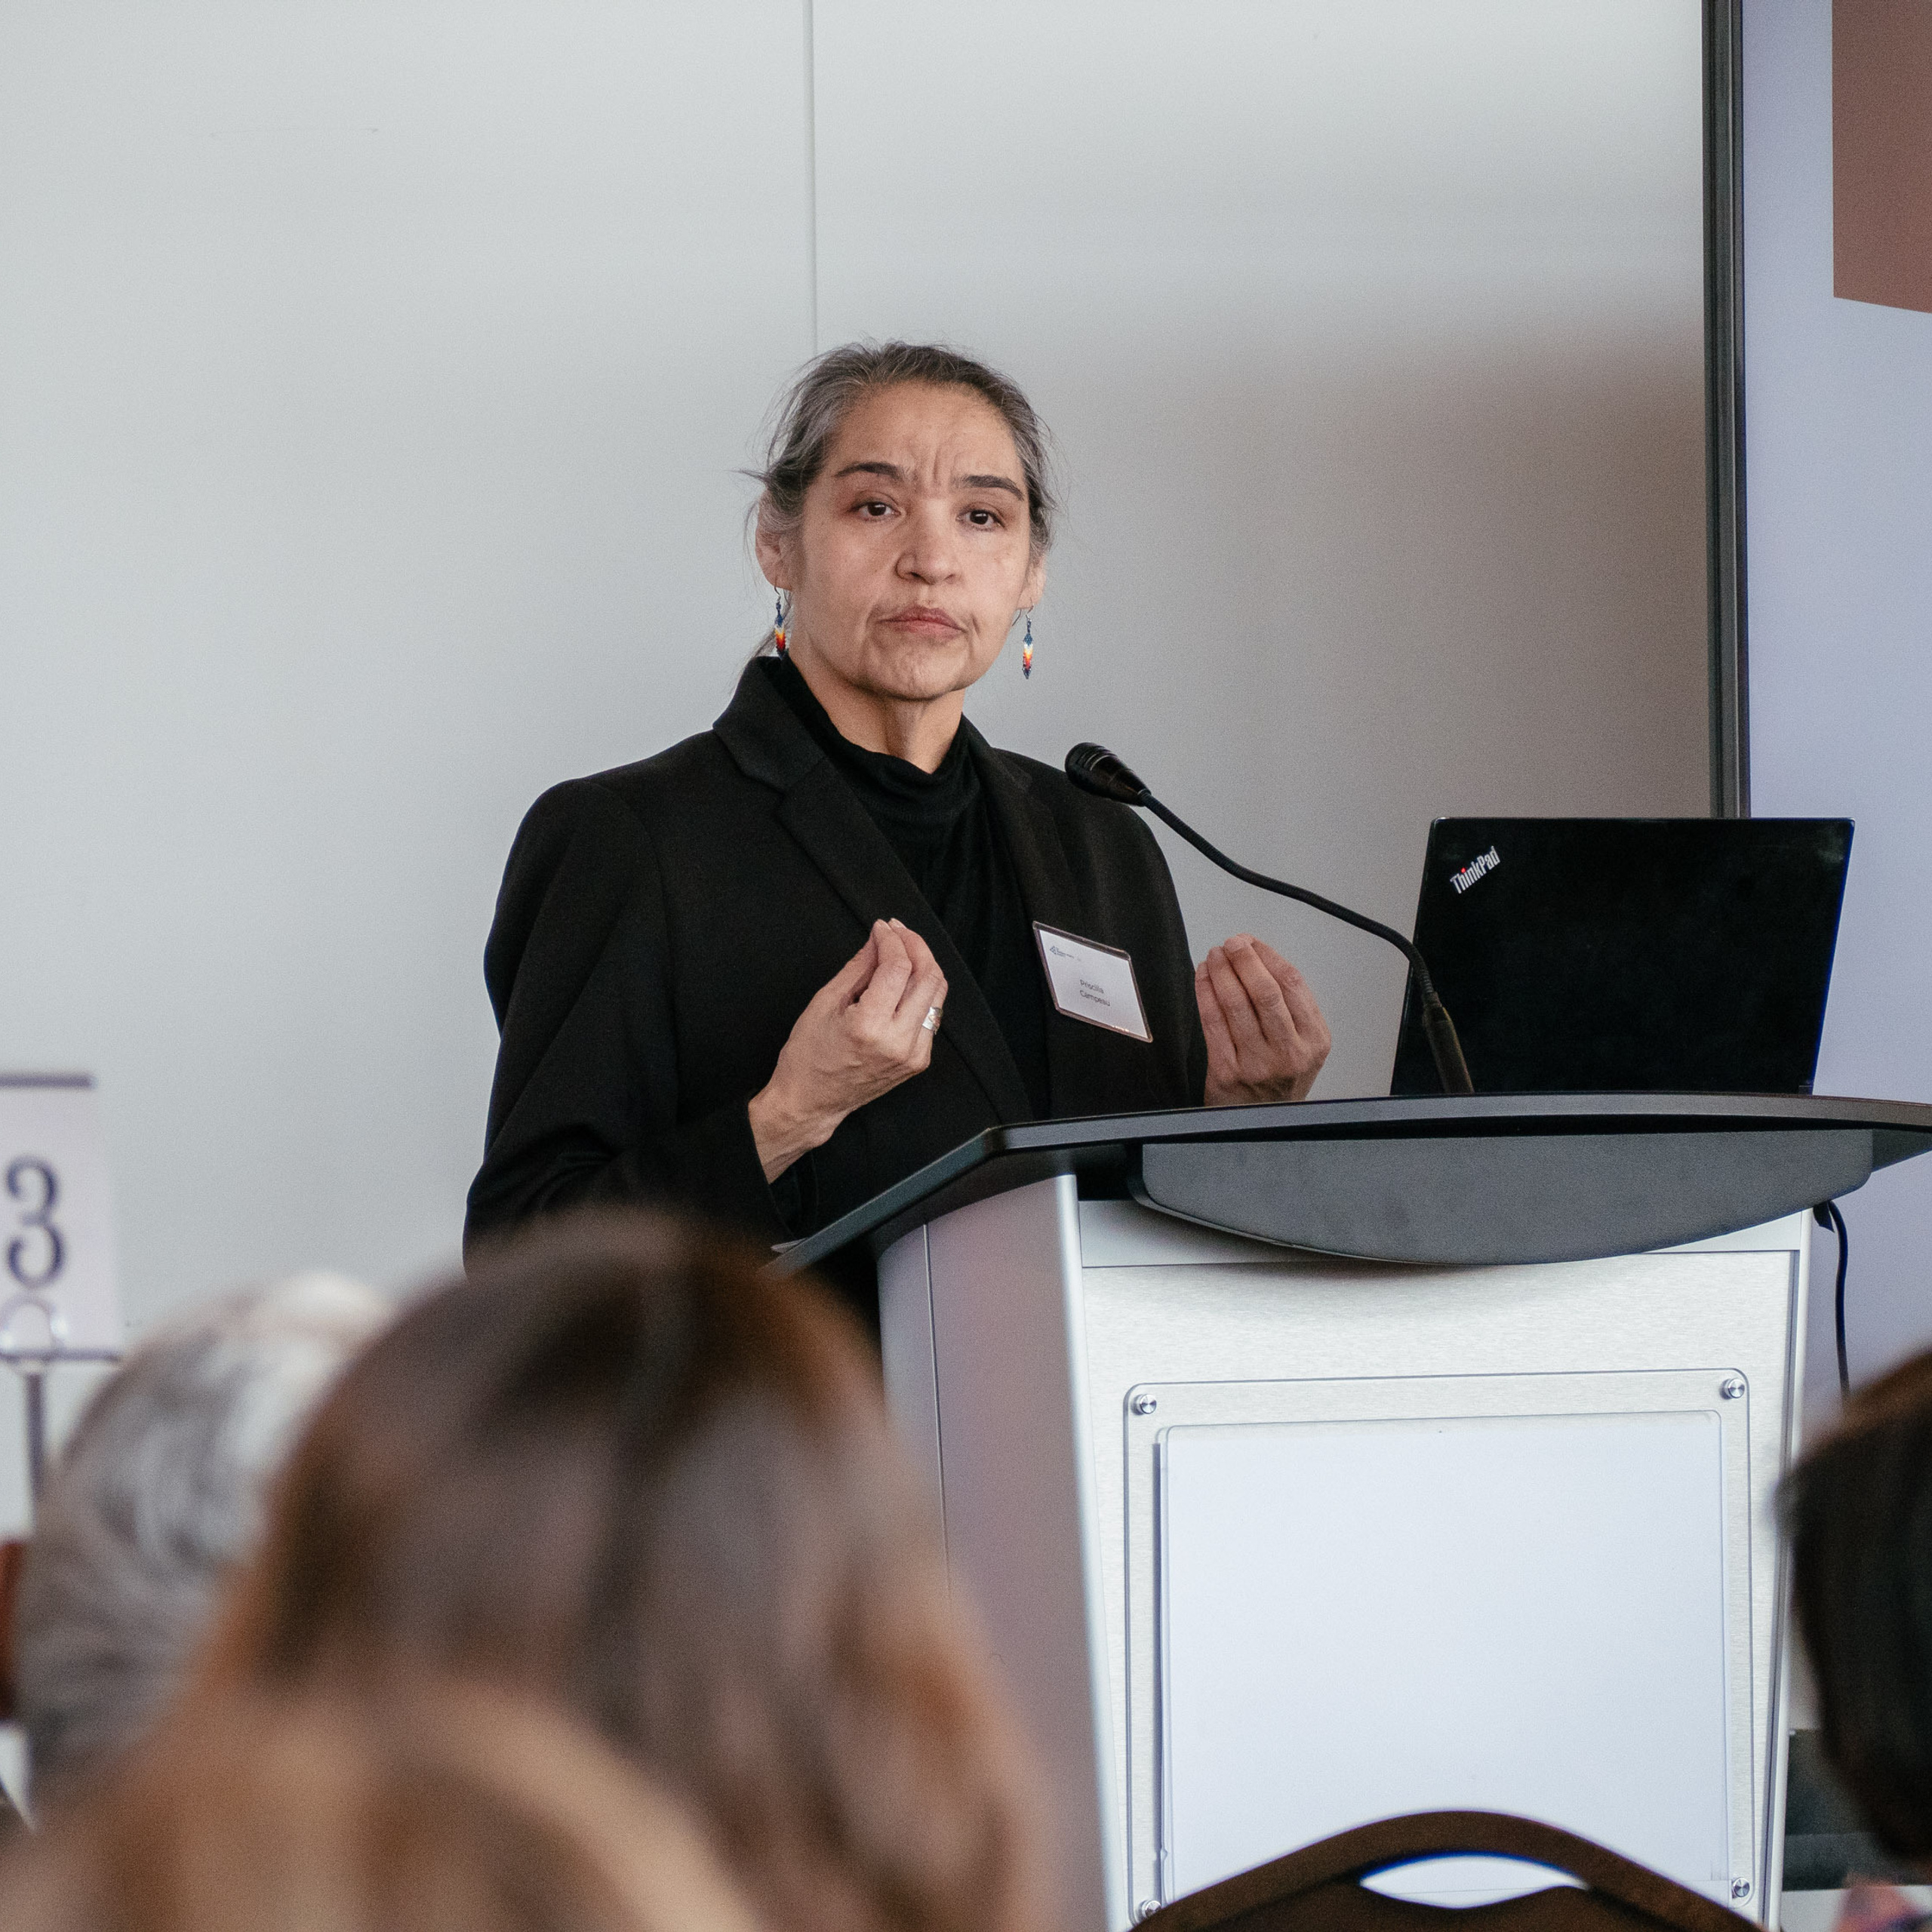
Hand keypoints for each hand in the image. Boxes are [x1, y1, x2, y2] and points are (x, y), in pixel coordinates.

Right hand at [749, 919, 948, 1181]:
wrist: (812, 1102)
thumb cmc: (808, 1055)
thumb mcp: (825, 1002)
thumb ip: (859, 967)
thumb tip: (879, 938)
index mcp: (871, 1026)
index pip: (898, 967)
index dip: (893, 940)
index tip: (882, 927)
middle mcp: (900, 1041)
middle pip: (928, 977)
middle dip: (915, 946)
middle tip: (898, 931)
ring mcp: (914, 1054)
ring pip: (936, 994)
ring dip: (924, 966)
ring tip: (903, 950)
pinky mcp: (919, 1060)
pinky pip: (931, 1015)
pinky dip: (922, 991)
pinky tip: (904, 982)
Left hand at [1197, 933, 1330, 1106]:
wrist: (1261, 1123)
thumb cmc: (1280, 1082)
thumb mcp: (1304, 1047)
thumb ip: (1293, 1010)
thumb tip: (1261, 960)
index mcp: (1314, 1040)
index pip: (1293, 984)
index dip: (1269, 956)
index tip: (1253, 943)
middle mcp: (1289, 1052)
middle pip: (1265, 991)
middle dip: (1244, 959)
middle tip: (1232, 943)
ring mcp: (1257, 1064)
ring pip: (1236, 1004)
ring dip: (1221, 972)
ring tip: (1215, 956)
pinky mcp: (1227, 1072)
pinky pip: (1213, 1022)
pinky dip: (1205, 993)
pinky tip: (1203, 978)